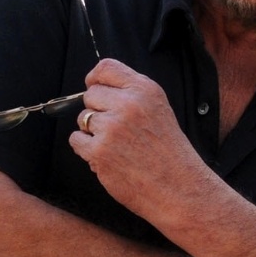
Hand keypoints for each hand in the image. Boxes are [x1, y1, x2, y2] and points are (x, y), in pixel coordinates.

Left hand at [66, 59, 200, 215]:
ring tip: (117, 146)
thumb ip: (131, 94)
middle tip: (117, 130)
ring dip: (93, 132)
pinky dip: (86, 149)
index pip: (105, 68)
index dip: (95, 78)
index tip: (94, 88)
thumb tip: (95, 86)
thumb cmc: (168, 152)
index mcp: (145, 89)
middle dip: (97, 110)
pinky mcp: (99, 151)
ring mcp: (112, 128)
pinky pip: (76, 140)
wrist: (179, 188)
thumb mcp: (158, 109)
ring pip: (83, 118)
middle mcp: (128, 104)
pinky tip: (109, 157)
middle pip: (90, 95)